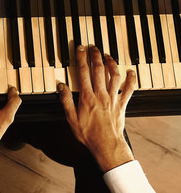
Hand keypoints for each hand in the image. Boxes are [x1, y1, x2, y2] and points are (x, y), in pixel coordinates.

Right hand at [58, 45, 134, 171]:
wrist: (106, 145)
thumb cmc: (88, 134)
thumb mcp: (71, 119)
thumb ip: (65, 101)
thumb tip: (61, 87)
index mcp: (87, 97)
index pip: (83, 72)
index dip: (81, 58)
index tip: (80, 49)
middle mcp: (101, 94)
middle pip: (99, 70)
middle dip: (95, 56)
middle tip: (93, 47)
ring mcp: (113, 98)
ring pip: (114, 75)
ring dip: (111, 63)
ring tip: (107, 55)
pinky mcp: (122, 104)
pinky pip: (129, 89)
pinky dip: (131, 79)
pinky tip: (130, 72)